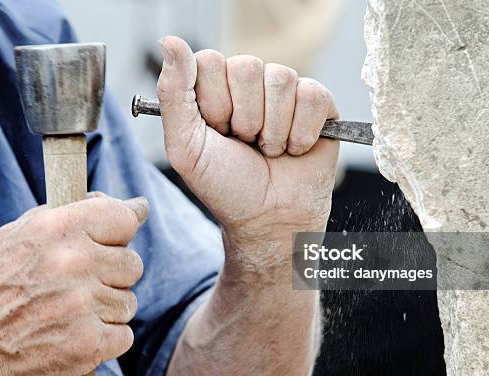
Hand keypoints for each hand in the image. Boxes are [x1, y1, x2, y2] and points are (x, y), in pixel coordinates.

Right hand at [0, 195, 147, 375]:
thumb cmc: (3, 280)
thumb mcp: (27, 231)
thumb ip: (81, 212)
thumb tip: (138, 207)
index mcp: (58, 228)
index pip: (124, 219)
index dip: (120, 233)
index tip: (113, 241)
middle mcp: (72, 263)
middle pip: (133, 264)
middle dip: (113, 274)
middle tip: (82, 283)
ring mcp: (81, 305)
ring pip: (129, 302)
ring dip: (107, 308)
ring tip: (73, 309)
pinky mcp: (87, 343)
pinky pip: (125, 335)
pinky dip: (106, 338)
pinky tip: (77, 332)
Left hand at [157, 36, 338, 251]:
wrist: (269, 220)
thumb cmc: (227, 187)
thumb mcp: (186, 146)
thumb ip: (173, 94)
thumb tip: (170, 41)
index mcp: (215, 89)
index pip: (209, 61)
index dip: (213, 102)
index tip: (217, 132)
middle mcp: (250, 84)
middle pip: (246, 66)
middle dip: (244, 118)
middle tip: (245, 144)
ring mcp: (285, 92)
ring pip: (281, 78)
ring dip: (273, 130)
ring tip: (270, 150)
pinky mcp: (318, 103)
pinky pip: (313, 94)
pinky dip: (302, 132)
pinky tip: (296, 149)